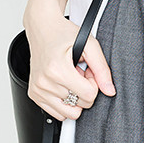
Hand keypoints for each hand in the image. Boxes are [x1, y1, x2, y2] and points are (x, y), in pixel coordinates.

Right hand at [24, 7, 115, 122]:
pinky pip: (57, 113)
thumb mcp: (90, 45)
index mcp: (57, 70)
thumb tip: (109, 91)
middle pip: (79, 105)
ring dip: (74, 97)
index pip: (88, 95)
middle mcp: (44, 82)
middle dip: (84, 91)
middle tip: (78, 73)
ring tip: (70, 79)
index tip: (87, 72)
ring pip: (68, 113)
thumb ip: (102, 69)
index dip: (93, 84)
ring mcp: (37, 90)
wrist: (43, 28)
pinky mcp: (34, 94)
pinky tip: (62, 85)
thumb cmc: (63, 34)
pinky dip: (64, 102)